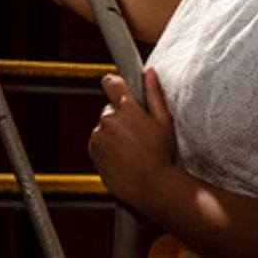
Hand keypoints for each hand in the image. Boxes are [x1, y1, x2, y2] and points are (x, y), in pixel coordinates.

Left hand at [89, 68, 177, 206]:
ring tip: (132, 149)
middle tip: (138, 134)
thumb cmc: (161, 155)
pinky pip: (99, 142)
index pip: (111, 83)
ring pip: (105, 127)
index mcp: (127, 108)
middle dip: (121, 117)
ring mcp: (99, 135)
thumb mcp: (164, 121)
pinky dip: (108, 146)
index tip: (117, 86)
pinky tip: (124, 157)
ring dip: (114, 133)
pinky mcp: (93, 150)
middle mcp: (109, 119)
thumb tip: (149, 72)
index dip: (114, 83)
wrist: (149, 185)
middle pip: (111, 109)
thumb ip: (154, 94)